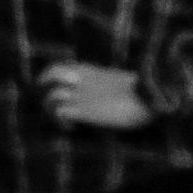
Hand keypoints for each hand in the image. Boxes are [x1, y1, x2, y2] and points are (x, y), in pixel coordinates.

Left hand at [38, 62, 152, 130]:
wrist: (150, 96)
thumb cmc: (143, 93)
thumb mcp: (122, 83)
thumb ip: (108, 84)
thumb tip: (110, 94)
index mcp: (91, 70)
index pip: (62, 65)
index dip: (55, 77)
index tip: (63, 90)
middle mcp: (82, 80)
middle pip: (49, 73)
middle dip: (42, 88)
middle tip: (52, 103)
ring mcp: (82, 94)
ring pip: (49, 95)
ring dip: (50, 110)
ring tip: (63, 120)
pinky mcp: (84, 110)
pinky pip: (59, 113)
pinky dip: (60, 122)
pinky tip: (72, 128)